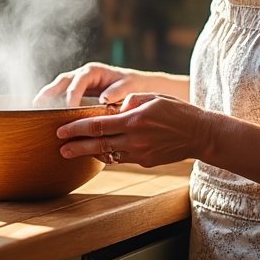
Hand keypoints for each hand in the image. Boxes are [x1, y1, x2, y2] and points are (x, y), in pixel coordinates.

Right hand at [34, 62, 150, 107]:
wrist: (139, 86)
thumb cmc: (136, 85)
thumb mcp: (131, 86)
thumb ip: (118, 91)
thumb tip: (104, 99)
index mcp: (94, 71)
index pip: (78, 81)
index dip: (72, 95)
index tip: (68, 109)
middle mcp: (83, 74)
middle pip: (62, 80)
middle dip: (50, 91)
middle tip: (38, 104)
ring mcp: (78, 82)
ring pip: (58, 87)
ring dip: (46, 96)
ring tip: (34, 108)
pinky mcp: (77, 92)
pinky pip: (62, 95)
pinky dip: (52, 102)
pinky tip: (44, 112)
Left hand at [54, 93, 209, 167]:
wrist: (199, 134)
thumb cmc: (176, 111)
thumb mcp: (153, 97)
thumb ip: (129, 102)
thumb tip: (112, 109)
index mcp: (134, 120)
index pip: (98, 125)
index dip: (77, 129)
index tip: (61, 131)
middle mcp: (135, 139)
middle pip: (98, 145)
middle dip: (77, 147)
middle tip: (60, 149)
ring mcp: (140, 154)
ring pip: (108, 155)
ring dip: (90, 154)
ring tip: (73, 153)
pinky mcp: (146, 162)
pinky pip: (122, 159)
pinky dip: (109, 155)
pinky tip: (99, 153)